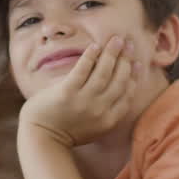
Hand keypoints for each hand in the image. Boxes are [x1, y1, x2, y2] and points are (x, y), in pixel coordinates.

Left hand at [20, 36, 136, 147]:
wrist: (41, 138)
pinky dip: (90, 56)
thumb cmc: (65, 131)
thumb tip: (115, 87)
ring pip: (104, 72)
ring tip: (116, 40)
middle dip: (126, 59)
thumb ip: (106, 111)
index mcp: (109, 120)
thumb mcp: (94, 127)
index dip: (134, 76)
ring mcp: (84, 101)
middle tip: (128, 44)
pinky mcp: (67, 92)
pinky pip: (82, 70)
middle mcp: (100, 110)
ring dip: (112, 53)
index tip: (137, 63)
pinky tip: (95, 46)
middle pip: (119, 80)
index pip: (128, 94)